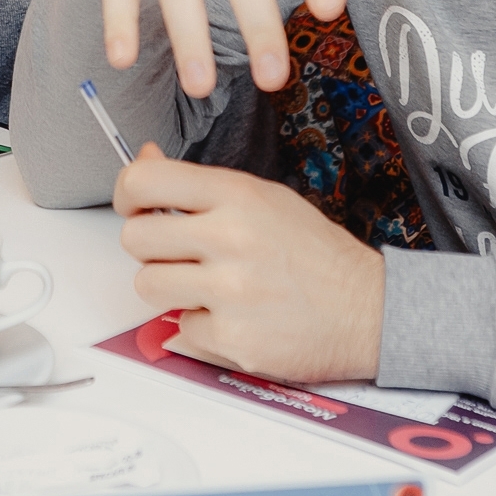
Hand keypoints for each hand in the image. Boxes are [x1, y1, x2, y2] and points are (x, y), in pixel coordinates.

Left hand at [117, 143, 383, 382]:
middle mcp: (229, 237)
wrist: (368, 310)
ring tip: (208, 284)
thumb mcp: (262, 198)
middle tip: (179, 252)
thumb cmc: (314, 253)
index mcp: (236, 194)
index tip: (134, 204)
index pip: (144, 180)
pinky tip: (235, 315)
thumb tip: (143, 158)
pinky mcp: (231, 336)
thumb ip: (200, 184)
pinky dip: (202, 325)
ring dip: (170, 287)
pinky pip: (180, 328)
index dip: (127, 193)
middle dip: (151, 246)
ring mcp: (229, 290)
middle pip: (135, 237)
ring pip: (147, 284)